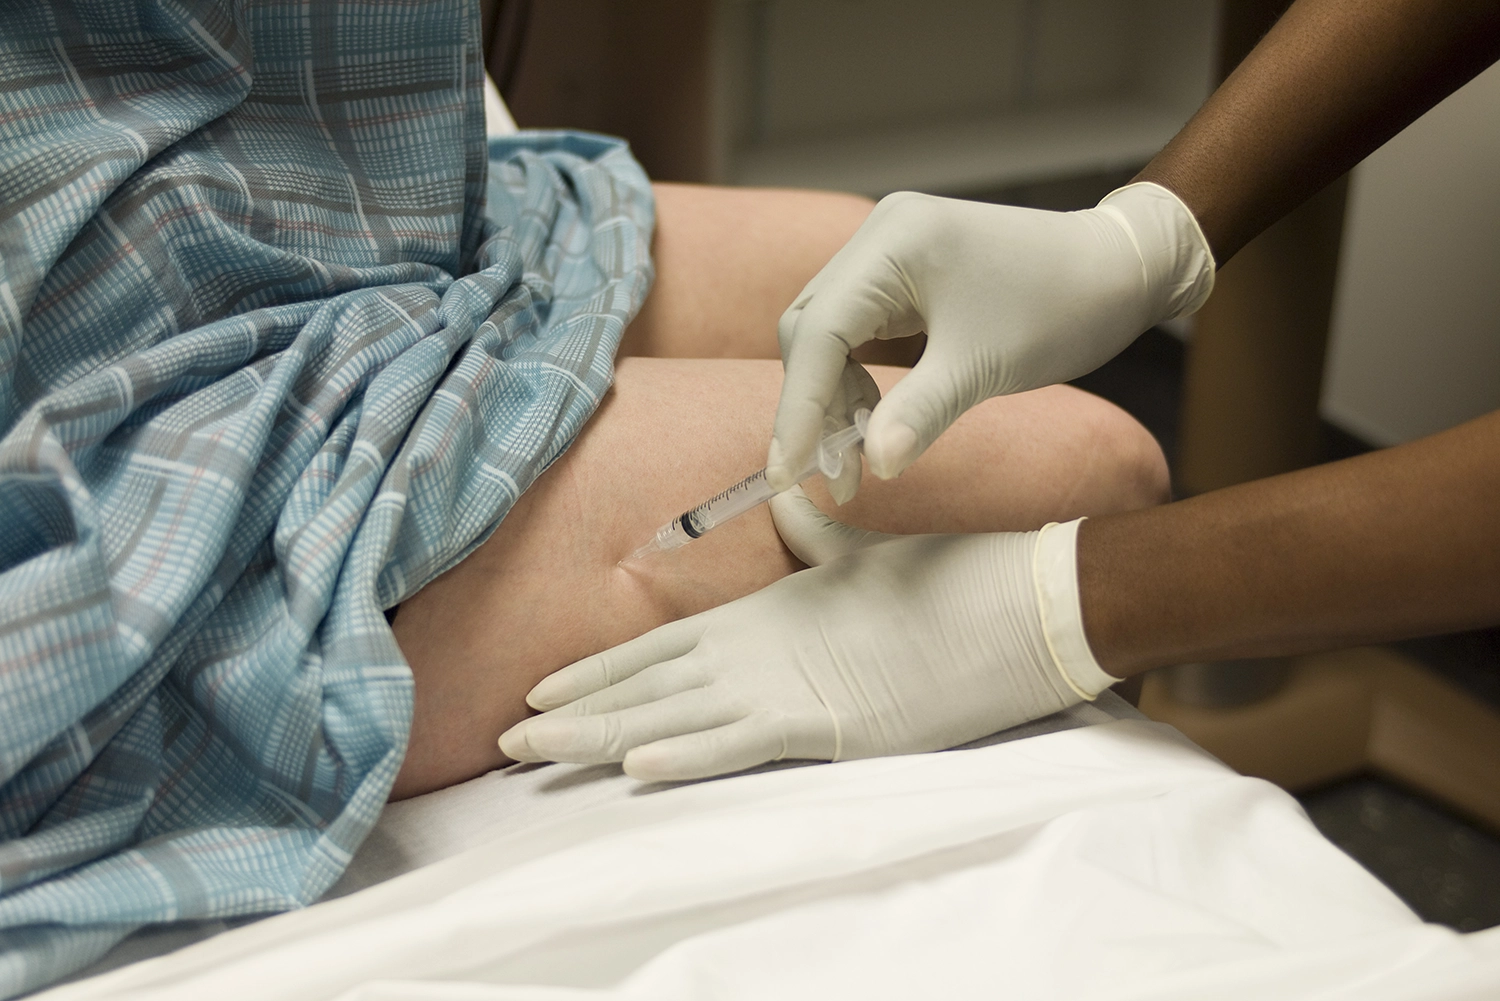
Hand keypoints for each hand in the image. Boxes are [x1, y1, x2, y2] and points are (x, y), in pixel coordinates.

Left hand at [498, 489, 1118, 780]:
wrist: (1011, 600)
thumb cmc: (940, 586)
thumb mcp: (861, 564)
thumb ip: (816, 543)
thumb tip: (788, 503)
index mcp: (761, 613)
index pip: (656, 647)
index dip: (594, 671)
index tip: (539, 690)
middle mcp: (756, 645)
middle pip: (646, 684)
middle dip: (573, 711)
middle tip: (506, 735)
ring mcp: (787, 682)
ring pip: (673, 716)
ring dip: (602, 736)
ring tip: (537, 753)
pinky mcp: (827, 722)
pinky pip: (742, 742)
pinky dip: (688, 754)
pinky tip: (635, 766)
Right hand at [766, 182, 1213, 495]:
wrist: (1120, 270)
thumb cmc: (1062, 306)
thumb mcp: (985, 367)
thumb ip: (920, 414)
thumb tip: (873, 466)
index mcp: (894, 242)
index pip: (817, 332)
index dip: (798, 407)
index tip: (788, 470)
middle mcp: (881, 237)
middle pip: (809, 330)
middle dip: (813, 406)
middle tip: (835, 474)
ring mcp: (890, 253)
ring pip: (827, 335)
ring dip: (834, 399)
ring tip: (860, 462)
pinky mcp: (903, 275)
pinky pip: (857, 332)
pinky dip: (857, 380)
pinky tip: (877, 423)